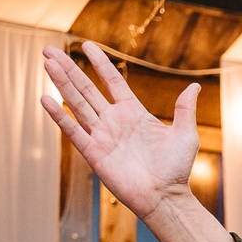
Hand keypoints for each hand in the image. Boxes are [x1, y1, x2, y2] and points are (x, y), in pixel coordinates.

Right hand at [41, 43, 197, 227]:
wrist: (166, 197)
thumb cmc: (177, 169)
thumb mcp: (185, 135)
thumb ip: (185, 109)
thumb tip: (195, 86)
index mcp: (134, 113)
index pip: (112, 81)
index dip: (100, 63)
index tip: (86, 44)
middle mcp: (114, 121)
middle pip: (86, 89)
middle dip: (69, 68)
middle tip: (50, 49)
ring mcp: (102, 136)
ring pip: (77, 104)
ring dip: (61, 83)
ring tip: (47, 62)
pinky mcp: (94, 153)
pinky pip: (73, 131)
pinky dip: (59, 116)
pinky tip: (46, 98)